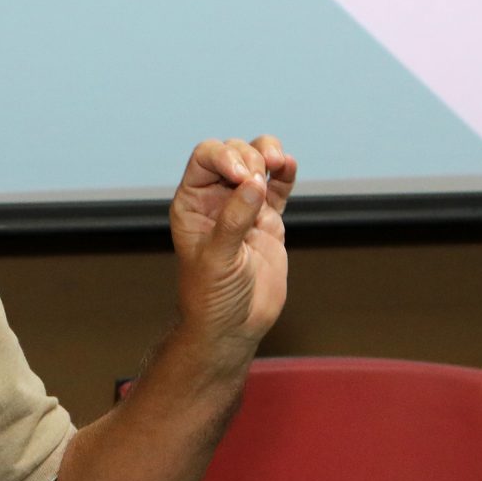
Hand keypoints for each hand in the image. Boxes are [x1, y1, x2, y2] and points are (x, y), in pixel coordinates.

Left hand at [168, 136, 295, 356]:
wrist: (234, 327)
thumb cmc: (211, 298)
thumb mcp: (217, 259)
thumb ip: (233, 220)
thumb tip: (253, 183)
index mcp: (193, 202)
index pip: (205, 159)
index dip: (224, 156)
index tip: (242, 174)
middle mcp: (217, 198)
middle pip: (234, 153)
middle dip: (249, 157)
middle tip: (259, 181)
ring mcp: (244, 206)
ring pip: (257, 162)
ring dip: (269, 154)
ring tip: (279, 163)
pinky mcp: (268, 218)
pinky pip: (279, 186)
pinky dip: (286, 172)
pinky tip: (288, 167)